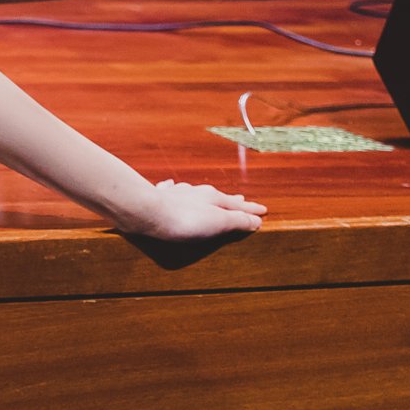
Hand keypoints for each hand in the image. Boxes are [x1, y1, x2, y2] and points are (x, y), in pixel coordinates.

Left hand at [117, 179, 266, 241]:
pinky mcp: (158, 198)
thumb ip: (238, 220)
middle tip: (242, 201)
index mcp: (214, 199)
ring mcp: (177, 194)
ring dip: (206, 196)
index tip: (263, 210)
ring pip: (196, 193)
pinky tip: (171, 186)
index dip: (251, 210)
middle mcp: (197, 193)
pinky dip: (175, 190)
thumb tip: (256, 219)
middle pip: (218, 196)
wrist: (146, 211)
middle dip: (231, 201)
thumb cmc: (183, 220)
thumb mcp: (218, 222)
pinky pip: (170, 191)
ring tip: (211, 195)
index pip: (238, 205)